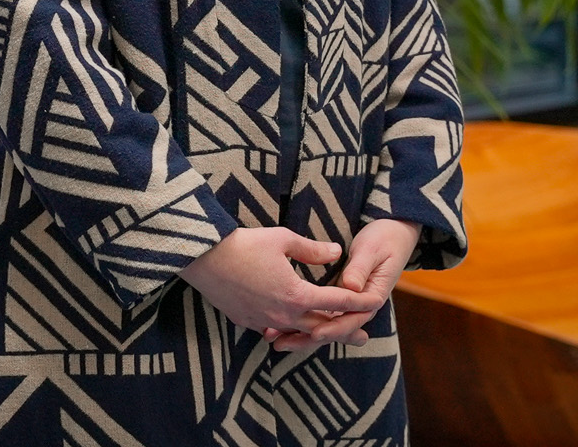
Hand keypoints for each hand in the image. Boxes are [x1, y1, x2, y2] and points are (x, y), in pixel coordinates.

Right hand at [179, 227, 385, 337]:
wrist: (203, 258)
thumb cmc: (244, 244)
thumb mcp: (282, 239)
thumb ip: (312, 249)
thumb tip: (336, 252)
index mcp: (296, 294)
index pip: (335, 302)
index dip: (357, 302)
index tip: (374, 304)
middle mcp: (282, 313)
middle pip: (320, 326)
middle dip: (342, 330)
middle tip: (363, 337)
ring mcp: (263, 320)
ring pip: (296, 332)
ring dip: (314, 334)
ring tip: (328, 338)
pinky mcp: (246, 321)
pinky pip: (273, 330)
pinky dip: (287, 330)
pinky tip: (291, 329)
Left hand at [264, 219, 420, 353]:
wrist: (393, 235)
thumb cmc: (384, 239)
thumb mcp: (373, 250)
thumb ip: (360, 267)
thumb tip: (350, 285)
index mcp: (372, 296)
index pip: (352, 319)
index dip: (334, 328)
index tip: (315, 333)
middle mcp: (359, 305)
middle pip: (334, 328)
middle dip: (309, 338)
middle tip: (283, 343)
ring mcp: (348, 304)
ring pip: (325, 325)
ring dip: (300, 334)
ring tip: (275, 341)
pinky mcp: (338, 299)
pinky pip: (319, 314)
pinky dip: (300, 321)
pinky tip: (280, 328)